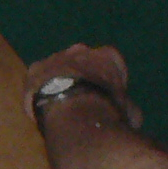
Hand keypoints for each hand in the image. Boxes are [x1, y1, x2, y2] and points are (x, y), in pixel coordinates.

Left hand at [22, 42, 142, 128]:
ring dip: (60, 80)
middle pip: (83, 61)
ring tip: (60, 104)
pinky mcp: (35, 68)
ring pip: (59, 67)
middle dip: (84, 75)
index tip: (110, 95)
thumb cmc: (107, 111)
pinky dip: (40, 90)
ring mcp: (56, 56)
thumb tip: (132, 119)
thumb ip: (128, 109)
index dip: (111, 80)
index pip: (113, 62)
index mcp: (108, 56)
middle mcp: (81, 50)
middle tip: (83, 98)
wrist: (75, 114)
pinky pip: (39, 79)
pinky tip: (43, 108)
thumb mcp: (128, 113)